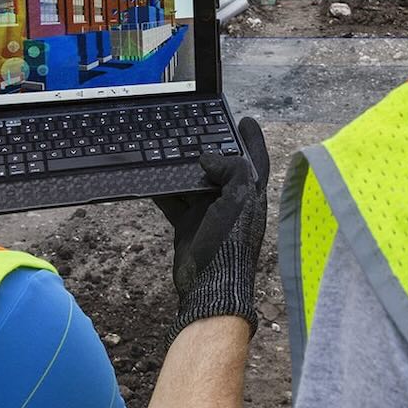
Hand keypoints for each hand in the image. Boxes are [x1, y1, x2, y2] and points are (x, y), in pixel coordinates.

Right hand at [154, 117, 269, 348]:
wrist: (209, 287)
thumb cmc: (230, 244)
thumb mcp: (239, 200)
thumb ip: (231, 171)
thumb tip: (208, 159)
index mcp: (250, 195)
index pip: (254, 160)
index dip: (252, 139)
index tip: (244, 120)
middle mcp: (232, 202)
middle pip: (221, 168)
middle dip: (211, 150)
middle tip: (198, 129)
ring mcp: (209, 214)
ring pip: (194, 182)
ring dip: (183, 168)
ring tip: (170, 147)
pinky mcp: (188, 225)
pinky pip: (174, 200)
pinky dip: (164, 189)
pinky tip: (152, 176)